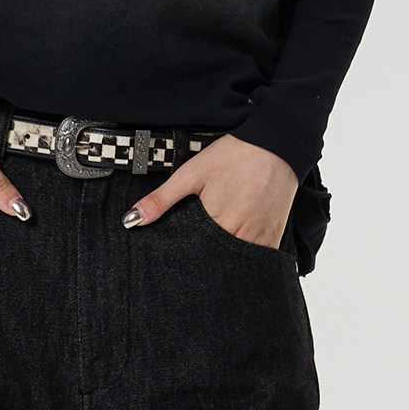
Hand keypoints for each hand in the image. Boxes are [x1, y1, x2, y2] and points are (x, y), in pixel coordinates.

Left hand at [123, 133, 297, 247]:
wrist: (277, 144)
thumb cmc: (234, 156)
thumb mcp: (191, 174)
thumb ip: (161, 200)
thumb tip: (131, 220)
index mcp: (218, 224)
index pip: (193, 256)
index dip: (183, 259)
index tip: (175, 261)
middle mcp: (241, 237)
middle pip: (215, 263)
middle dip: (202, 262)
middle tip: (193, 256)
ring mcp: (261, 240)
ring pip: (236, 265)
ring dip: (223, 262)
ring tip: (213, 253)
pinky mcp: (274, 238)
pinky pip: (257, 260)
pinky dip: (244, 258)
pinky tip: (234, 248)